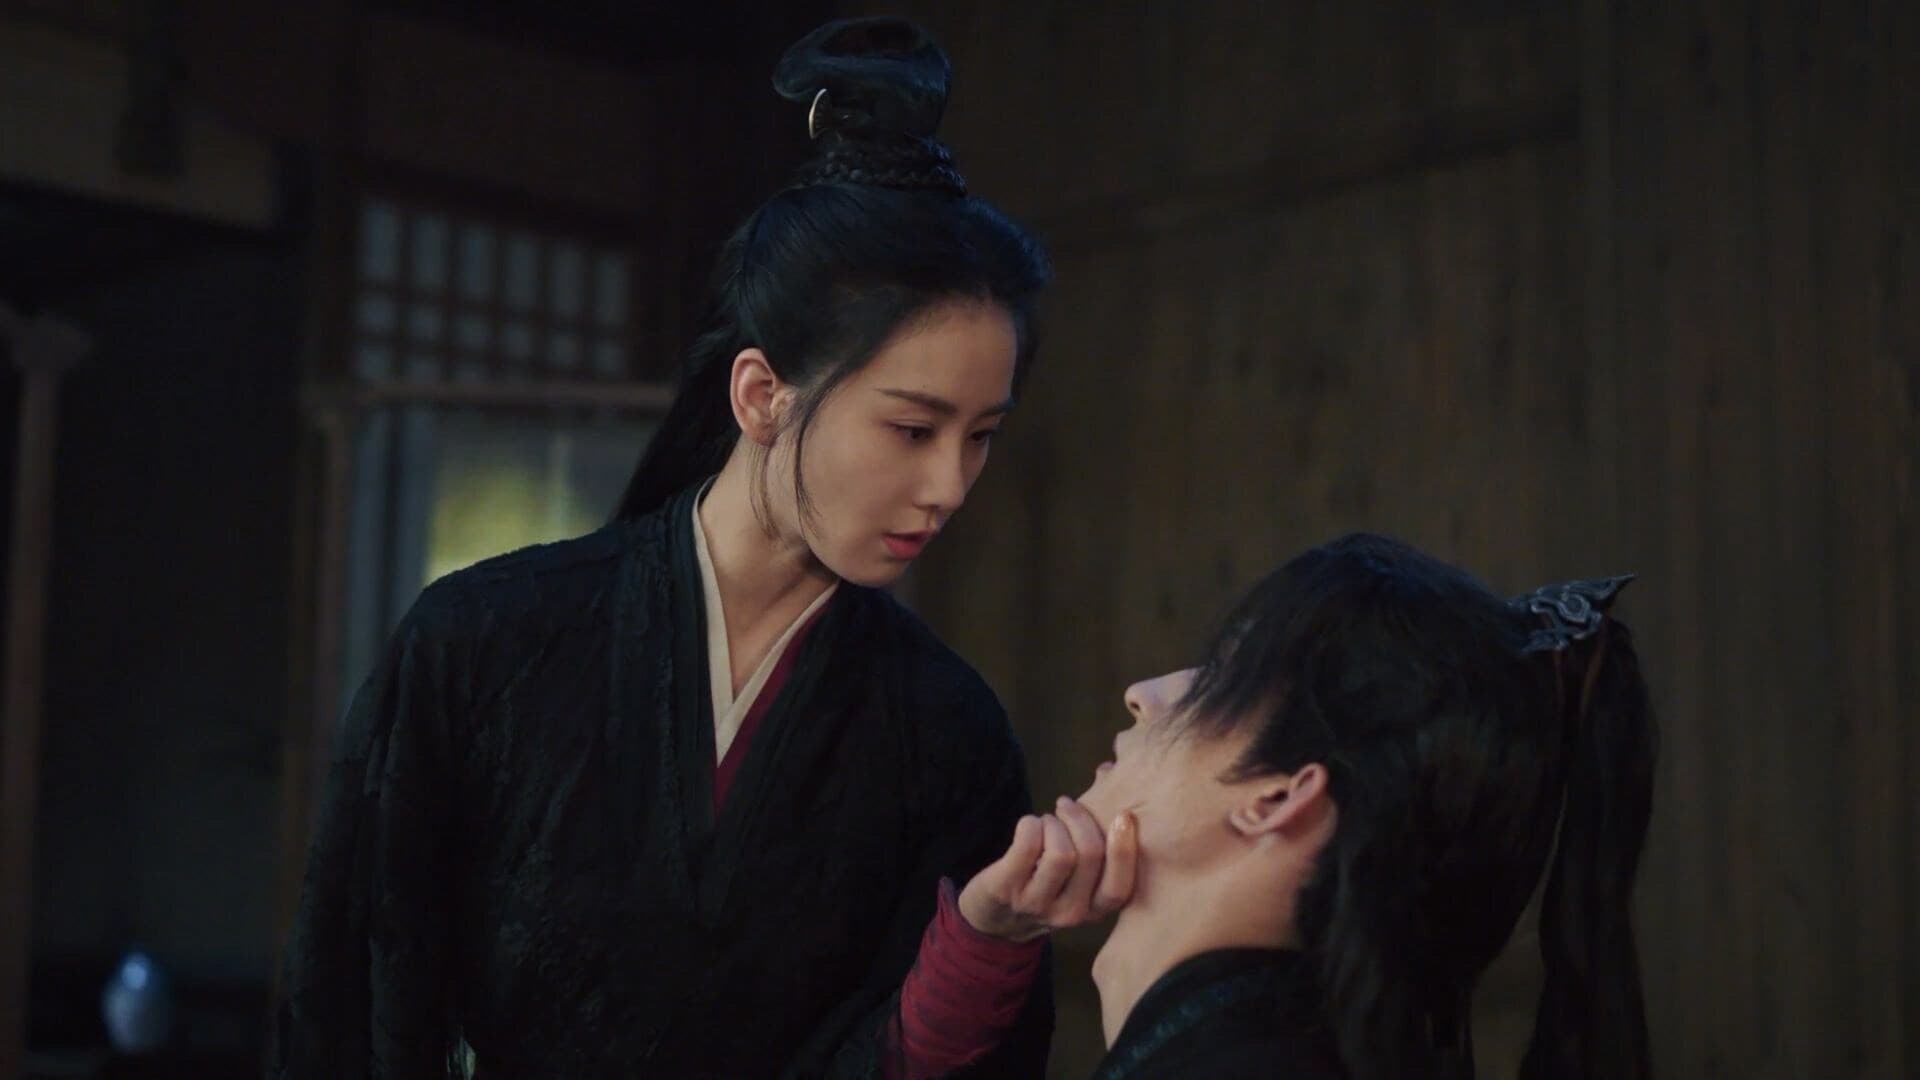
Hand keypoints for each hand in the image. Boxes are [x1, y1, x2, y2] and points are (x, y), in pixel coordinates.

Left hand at [956, 796, 1137, 941]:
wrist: (995, 921)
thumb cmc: (1047, 887)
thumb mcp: (1079, 882)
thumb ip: (1100, 844)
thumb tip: (1110, 770)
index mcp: (1095, 910)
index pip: (1119, 886)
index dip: (1124, 848)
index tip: (1123, 814)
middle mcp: (1071, 913)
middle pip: (1089, 855)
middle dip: (1079, 819)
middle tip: (1066, 807)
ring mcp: (1037, 904)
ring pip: (1060, 851)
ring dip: (1053, 823)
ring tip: (1045, 823)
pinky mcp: (1006, 889)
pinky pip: (1028, 844)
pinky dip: (1031, 825)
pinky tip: (1028, 827)